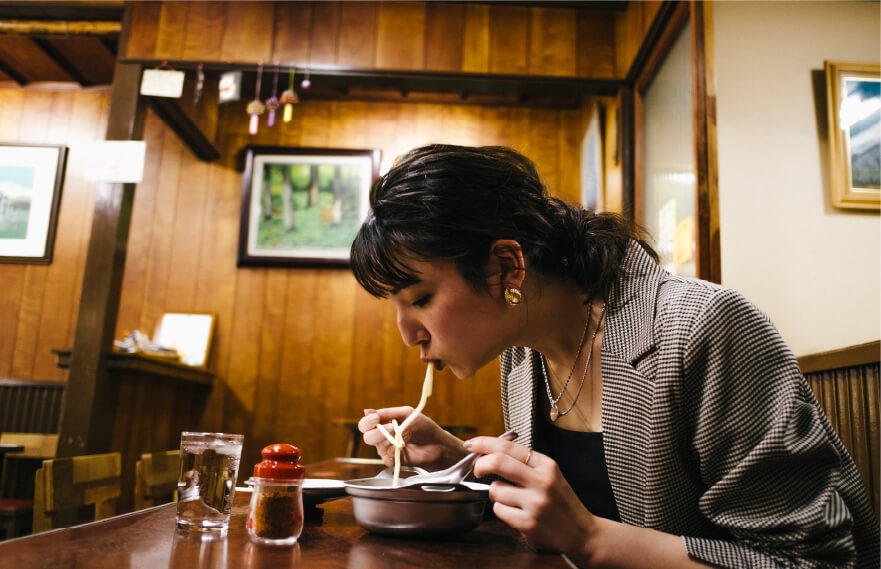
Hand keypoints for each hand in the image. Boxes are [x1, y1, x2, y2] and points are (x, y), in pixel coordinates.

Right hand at [359, 407, 466, 470]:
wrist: (438, 444)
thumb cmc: (423, 427)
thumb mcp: (406, 414)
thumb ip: (387, 412)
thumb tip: (366, 411)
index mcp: (383, 425)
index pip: (365, 425)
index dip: (367, 422)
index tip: (376, 418)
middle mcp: (382, 438)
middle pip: (367, 437)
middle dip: (377, 432)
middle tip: (392, 427)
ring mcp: (387, 451)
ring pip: (378, 447)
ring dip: (390, 440)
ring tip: (404, 437)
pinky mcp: (393, 461)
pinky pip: (387, 456)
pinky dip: (395, 450)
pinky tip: (404, 447)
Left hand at [468, 437, 597, 556]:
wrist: (582, 532)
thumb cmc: (561, 502)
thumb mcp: (550, 474)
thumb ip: (525, 463)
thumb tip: (490, 452)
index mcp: (546, 465)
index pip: (508, 446)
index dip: (484, 443)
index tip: (471, 444)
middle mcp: (542, 481)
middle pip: (497, 462)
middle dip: (480, 464)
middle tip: (477, 470)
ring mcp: (535, 503)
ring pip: (495, 490)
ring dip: (496, 494)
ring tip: (513, 500)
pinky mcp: (528, 523)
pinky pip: (499, 510)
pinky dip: (502, 511)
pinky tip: (517, 513)